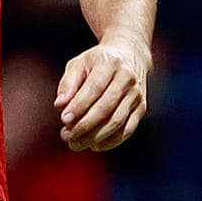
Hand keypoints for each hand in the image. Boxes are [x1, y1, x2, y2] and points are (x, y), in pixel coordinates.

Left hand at [55, 38, 148, 152]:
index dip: (79, 106)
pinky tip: (94, 145)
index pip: (94, 88)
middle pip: (105, 108)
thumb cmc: (98, 62)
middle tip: (66, 137)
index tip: (64, 120)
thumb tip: (60, 105)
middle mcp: (127, 78)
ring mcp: (136, 94)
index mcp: (110, 63)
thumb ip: (68, 83)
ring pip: (116, 122)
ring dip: (94, 137)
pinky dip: (110, 141)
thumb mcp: (79, 63)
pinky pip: (127, 130)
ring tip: (75, 144)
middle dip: (84, 126)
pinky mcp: (141, 108)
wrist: (131, 55)